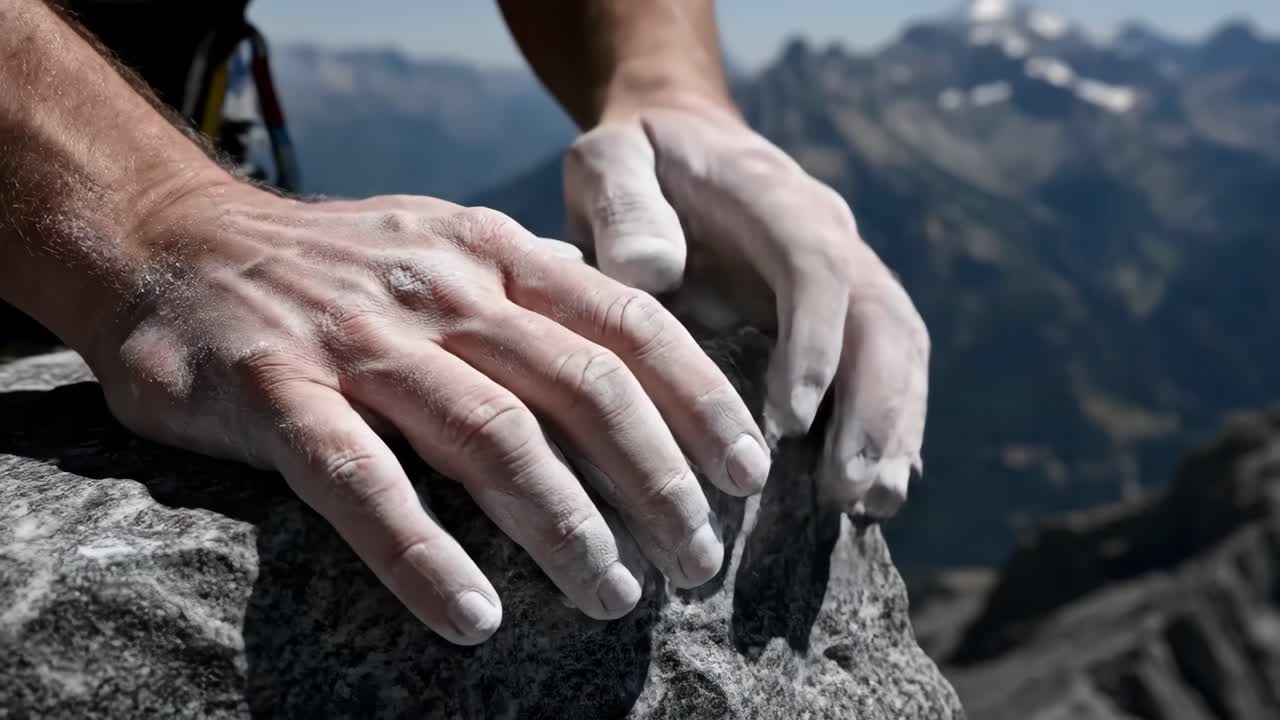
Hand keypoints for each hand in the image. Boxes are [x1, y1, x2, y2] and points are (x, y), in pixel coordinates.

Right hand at [85, 179, 770, 644]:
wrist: (171, 241)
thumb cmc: (330, 264)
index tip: (748, 475)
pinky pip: (363, 483)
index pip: (628, 322)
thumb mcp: (445, 244)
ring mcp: (357, 340)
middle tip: (698, 561)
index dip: (700, 400)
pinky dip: (423, 555)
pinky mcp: (275, 395)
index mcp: (493, 252)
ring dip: (568, 526)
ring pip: (493, 438)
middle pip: (582, 388)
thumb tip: (635, 337)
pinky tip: (473, 617)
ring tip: (615, 597)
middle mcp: (441, 288)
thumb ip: (531, 286)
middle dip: (656, 481)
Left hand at [563, 98, 929, 518]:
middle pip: (880, 316)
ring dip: (893, 427)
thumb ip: (623, 204)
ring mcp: (846, 269)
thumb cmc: (635, 163)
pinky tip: (875, 491)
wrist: (676, 143)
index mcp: (771, 196)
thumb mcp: (608, 162)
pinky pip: (886, 364)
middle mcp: (827, 231)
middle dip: (875, 406)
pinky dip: (889, 426)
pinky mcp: (844, 307)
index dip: (815, 342)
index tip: (791, 422)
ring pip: (898, 347)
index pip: (815, 263)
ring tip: (871, 505)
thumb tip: (654, 271)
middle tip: (849, 491)